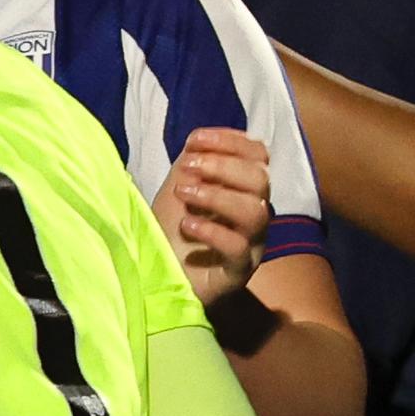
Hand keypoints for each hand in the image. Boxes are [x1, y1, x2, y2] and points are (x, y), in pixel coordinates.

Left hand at [151, 127, 279, 301]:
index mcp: (245, 190)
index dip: (231, 141)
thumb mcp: (179, 186)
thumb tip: (199, 140)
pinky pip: (239, 248)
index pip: (258, 156)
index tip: (195, 140)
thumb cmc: (169, 230)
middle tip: (187, 169)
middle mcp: (255, 216)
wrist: (153, 275)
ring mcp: (250, 246)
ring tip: (183, 194)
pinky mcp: (236, 274)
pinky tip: (187, 225)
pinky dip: (212, 231)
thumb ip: (193, 160)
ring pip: (256, 212)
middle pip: (261, 180)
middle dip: (222, 166)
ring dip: (217, 196)